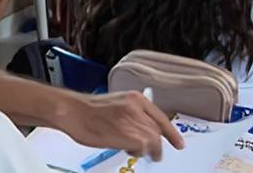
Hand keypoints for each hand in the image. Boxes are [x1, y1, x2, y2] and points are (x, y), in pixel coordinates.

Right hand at [57, 91, 184, 160]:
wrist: (74, 112)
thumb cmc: (87, 110)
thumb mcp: (115, 104)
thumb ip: (131, 113)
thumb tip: (141, 128)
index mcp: (135, 98)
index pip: (160, 117)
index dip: (171, 132)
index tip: (178, 143)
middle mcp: (138, 108)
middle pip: (158, 130)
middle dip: (158, 144)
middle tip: (156, 154)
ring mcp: (135, 121)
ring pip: (154, 140)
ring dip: (149, 150)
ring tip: (139, 152)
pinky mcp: (131, 136)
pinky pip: (145, 148)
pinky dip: (140, 152)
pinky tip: (129, 150)